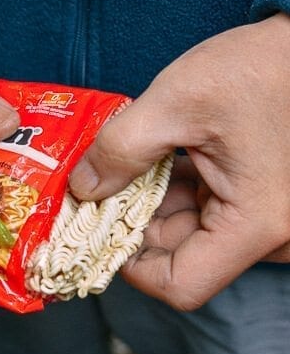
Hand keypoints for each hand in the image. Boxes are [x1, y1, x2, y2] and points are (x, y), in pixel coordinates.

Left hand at [69, 13, 289, 309]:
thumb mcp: (176, 102)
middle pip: (184, 258)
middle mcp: (270, 234)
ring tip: (123, 170)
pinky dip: (177, 194)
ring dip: (153, 207)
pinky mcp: (262, 202)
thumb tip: (83, 188)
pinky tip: (153, 164)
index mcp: (256, 223)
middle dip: (135, 227)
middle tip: (97, 192)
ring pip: (193, 235)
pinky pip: (210, 214)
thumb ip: (122, 149)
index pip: (182, 285)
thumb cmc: (257, 68)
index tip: (99, 230)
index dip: (132, 267)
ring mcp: (269, 220)